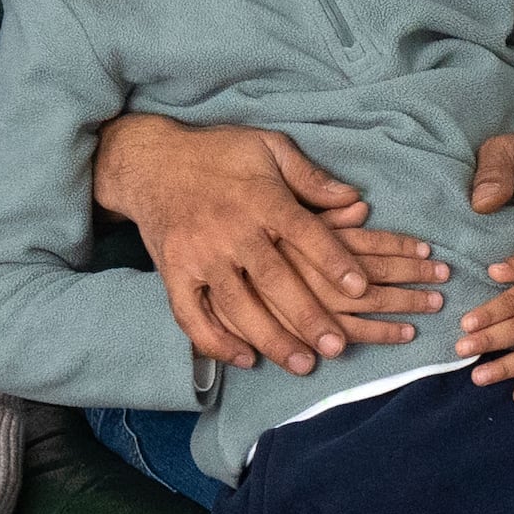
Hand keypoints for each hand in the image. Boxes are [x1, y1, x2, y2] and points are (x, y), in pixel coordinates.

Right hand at [93, 114, 446, 372]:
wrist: (150, 160)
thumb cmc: (219, 153)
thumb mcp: (269, 148)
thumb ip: (311, 177)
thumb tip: (356, 201)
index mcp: (261, 198)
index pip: (304, 232)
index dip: (334, 260)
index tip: (363, 287)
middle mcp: (231, 229)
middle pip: (274, 278)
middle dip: (307, 315)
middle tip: (338, 347)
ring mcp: (198, 254)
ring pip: (237, 305)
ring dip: (270, 339)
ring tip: (303, 364)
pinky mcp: (172, 272)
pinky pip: (191, 314)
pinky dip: (215, 341)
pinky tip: (245, 359)